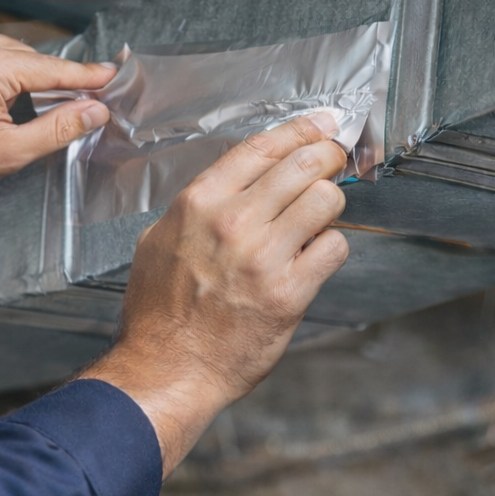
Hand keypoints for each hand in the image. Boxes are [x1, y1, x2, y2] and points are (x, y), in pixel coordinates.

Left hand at [0, 28, 115, 198]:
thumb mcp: (10, 153)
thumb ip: (59, 128)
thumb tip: (95, 110)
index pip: (53, 70)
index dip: (87, 77)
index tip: (111, 75)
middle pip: (33, 58)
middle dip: (55, 80)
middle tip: (79, 102)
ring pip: (9, 52)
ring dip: (27, 74)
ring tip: (35, 105)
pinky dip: (1, 67)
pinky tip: (2, 93)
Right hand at [80, 113, 349, 476]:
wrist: (167, 369)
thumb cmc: (160, 312)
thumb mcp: (159, 241)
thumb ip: (197, 209)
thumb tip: (235, 185)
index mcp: (199, 204)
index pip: (262, 148)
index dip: (300, 130)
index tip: (321, 126)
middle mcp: (233, 222)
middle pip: (302, 165)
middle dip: (327, 158)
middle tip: (335, 162)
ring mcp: (264, 257)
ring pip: (325, 200)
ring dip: (329, 206)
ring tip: (318, 218)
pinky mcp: (290, 292)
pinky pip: (334, 248)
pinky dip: (330, 249)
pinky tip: (314, 258)